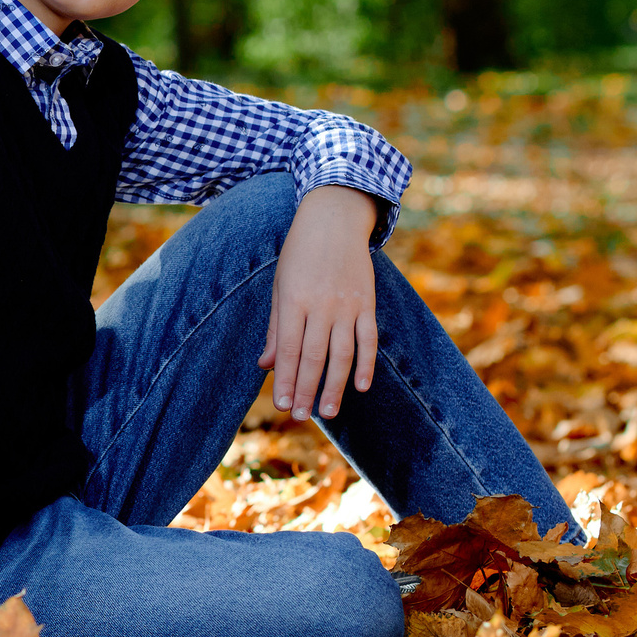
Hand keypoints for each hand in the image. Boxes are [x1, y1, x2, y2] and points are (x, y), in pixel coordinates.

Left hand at [260, 185, 379, 419]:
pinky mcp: (368, 303)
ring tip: (328, 412)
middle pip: (313, 356)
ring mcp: (347, 305)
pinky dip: (367, 364)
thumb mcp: (280, 286)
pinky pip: (369, 340)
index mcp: (294, 301)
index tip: (282, 404)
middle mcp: (321, 305)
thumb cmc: (299, 255)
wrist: (334, 219)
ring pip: (342, 354)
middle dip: (306, 390)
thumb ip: (275, 327)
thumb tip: (266, 365)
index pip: (288, 349)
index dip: (285, 379)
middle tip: (301, 416)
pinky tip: (362, 387)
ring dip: (335, 386)